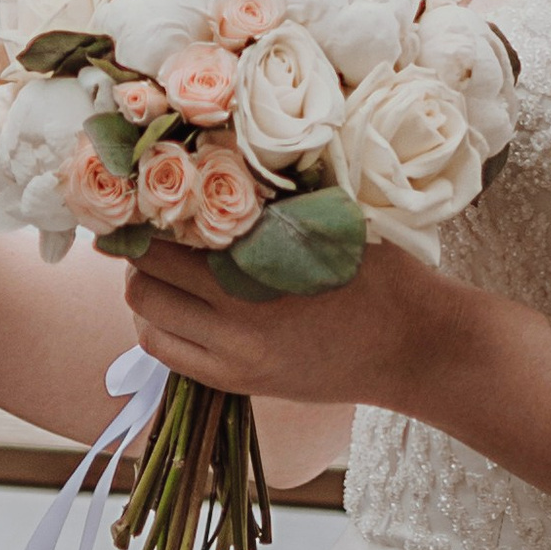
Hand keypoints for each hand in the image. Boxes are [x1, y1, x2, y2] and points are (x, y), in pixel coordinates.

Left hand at [122, 225, 463, 411]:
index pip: (165, 241)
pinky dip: (162, 328)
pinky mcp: (239, 383)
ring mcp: (234, 358)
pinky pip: (169, 357)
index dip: (143, 216)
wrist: (413, 345)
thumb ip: (265, 206)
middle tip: (148, 233)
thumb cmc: (377, 271)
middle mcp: (237, 319)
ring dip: (146, 293)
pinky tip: (183, 307)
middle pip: (143, 284)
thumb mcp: (325, 222)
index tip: (137, 196)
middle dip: (137, 255)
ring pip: (147, 323)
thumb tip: (204, 166)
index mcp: (259, 269)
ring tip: (163, 271)